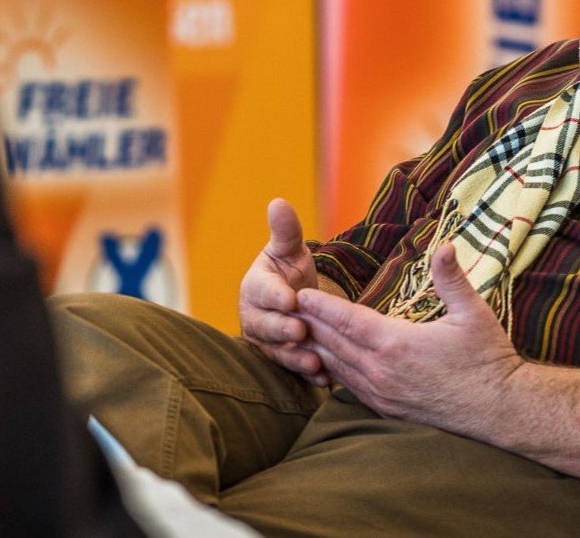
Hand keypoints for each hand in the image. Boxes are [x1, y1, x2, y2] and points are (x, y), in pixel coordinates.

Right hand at [239, 198, 328, 384]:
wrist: (295, 299)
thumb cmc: (290, 270)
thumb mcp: (290, 249)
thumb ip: (286, 231)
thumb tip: (278, 202)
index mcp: (255, 286)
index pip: (262, 291)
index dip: (275, 296)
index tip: (290, 299)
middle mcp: (255, 316)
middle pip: (266, 325)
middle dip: (283, 329)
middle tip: (302, 330)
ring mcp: (266, 341)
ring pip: (278, 352)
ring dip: (296, 358)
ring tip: (315, 360)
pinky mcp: (281, 360)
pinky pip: (292, 370)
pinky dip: (307, 375)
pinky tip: (324, 378)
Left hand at [297, 243, 523, 435]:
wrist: (501, 411)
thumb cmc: (489, 359)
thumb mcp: (473, 313)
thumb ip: (451, 279)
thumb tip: (446, 244)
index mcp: (397, 344)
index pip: (347, 321)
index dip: (321, 306)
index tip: (299, 293)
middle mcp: (382, 372)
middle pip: (333, 343)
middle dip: (308, 323)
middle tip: (284, 305)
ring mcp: (382, 394)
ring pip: (337, 367)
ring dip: (316, 347)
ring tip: (297, 329)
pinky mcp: (386, 408)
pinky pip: (349, 386)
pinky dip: (333, 369)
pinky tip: (326, 359)